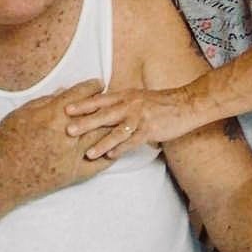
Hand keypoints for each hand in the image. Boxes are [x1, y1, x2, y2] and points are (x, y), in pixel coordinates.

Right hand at [0, 80, 113, 197]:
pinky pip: (98, 164)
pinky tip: (115, 149)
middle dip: (104, 105)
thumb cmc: (5, 142)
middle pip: (96, 114)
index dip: (92, 86)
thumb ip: (45, 102)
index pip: (81, 95)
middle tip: (110, 99)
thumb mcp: (21, 114)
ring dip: (110, 127)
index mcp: (52, 115)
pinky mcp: (73, 174)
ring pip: (101, 137)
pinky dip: (108, 156)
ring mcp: (72, 155)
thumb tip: (64, 93)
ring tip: (117, 120)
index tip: (98, 84)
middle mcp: (66, 134)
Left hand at [65, 86, 196, 158]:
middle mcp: (131, 104)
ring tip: (88, 153)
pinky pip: (133, 141)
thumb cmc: (160, 102)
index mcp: (126, 95)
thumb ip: (121, 102)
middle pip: (104, 114)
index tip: (66, 109)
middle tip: (68, 130)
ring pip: (117, 131)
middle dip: (85, 122)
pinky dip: (121, 149)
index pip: (100, 99)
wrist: (185, 104)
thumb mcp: (138, 97)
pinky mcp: (150, 130)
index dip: (83, 104)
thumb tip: (103, 109)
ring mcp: (140, 117)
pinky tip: (111, 156)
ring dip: (102, 142)